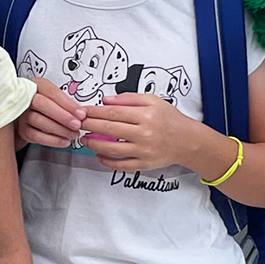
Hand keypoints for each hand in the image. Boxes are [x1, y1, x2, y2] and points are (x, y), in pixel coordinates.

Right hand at [15, 77, 84, 148]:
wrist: (28, 117)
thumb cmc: (46, 105)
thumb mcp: (55, 98)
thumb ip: (66, 103)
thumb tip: (81, 112)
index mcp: (37, 85)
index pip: (52, 92)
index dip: (68, 104)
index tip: (81, 113)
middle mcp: (26, 98)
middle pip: (43, 104)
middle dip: (63, 116)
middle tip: (77, 125)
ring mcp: (23, 114)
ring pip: (39, 121)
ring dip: (60, 129)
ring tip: (73, 134)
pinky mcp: (22, 130)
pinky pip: (36, 136)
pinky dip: (53, 140)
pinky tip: (64, 141)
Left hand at [79, 94, 213, 172]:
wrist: (187, 141)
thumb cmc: (170, 118)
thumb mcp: (153, 100)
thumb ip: (129, 98)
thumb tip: (106, 100)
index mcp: (145, 115)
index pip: (113, 112)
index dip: (94, 111)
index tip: (82, 110)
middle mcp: (143, 133)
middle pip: (109, 129)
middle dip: (89, 126)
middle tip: (77, 123)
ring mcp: (143, 151)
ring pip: (112, 149)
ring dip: (94, 144)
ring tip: (84, 139)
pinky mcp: (143, 164)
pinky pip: (121, 165)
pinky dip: (107, 162)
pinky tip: (98, 156)